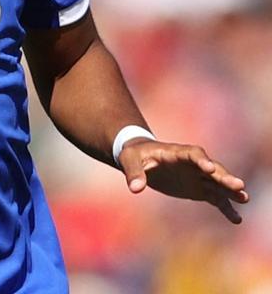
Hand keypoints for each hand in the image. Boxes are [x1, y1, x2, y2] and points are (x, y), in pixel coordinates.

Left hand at [119, 139, 249, 223]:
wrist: (140, 159)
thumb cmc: (134, 155)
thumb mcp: (129, 160)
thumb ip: (134, 173)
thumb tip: (136, 188)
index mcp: (177, 152)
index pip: (193, 154)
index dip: (201, 160)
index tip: (209, 168)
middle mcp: (192, 164)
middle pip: (212, 169)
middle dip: (224, 177)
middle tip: (238, 186)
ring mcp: (198, 176)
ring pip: (218, 183)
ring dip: (230, 191)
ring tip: (244, 199)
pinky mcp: (198, 189)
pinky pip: (215, 198)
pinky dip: (225, 207)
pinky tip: (236, 219)